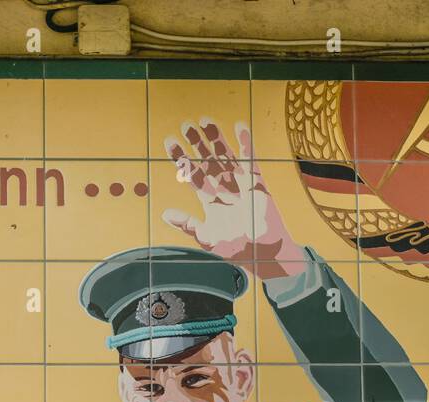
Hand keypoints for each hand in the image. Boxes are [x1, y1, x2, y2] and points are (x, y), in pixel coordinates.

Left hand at [163, 118, 305, 280]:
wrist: (264, 253)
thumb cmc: (236, 250)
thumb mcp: (207, 238)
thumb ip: (188, 224)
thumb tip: (165, 214)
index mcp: (209, 200)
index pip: (191, 175)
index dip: (181, 158)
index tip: (169, 141)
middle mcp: (223, 188)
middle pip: (207, 160)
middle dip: (197, 143)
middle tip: (186, 125)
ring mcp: (240, 183)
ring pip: (225, 156)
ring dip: (216, 138)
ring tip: (205, 120)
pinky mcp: (257, 182)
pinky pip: (250, 159)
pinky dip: (246, 143)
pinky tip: (238, 126)